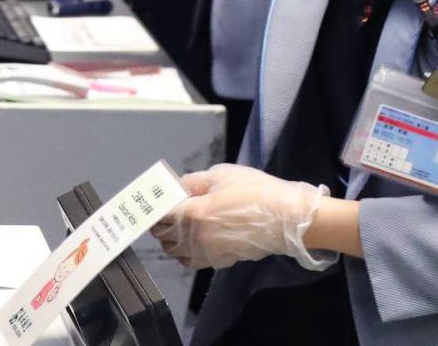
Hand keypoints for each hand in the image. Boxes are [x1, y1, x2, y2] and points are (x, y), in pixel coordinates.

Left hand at [151, 164, 333, 270]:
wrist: (286, 218)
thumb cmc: (256, 191)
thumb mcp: (221, 175)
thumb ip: (192, 182)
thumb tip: (175, 186)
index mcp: (193, 213)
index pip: (159, 214)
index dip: (153, 207)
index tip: (151, 201)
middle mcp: (195, 237)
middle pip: (162, 235)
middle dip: (159, 222)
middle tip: (166, 210)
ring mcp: (206, 252)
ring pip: (173, 251)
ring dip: (170, 239)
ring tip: (177, 225)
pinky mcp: (218, 261)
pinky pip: (190, 261)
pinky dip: (184, 253)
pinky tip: (192, 240)